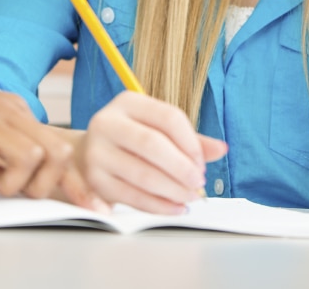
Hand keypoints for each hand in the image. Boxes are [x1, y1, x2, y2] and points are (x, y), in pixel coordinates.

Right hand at [0, 62, 96, 206]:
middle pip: (54, 151)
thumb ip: (2, 135)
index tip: (90, 204)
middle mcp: (4, 110)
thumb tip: (22, 171)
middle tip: (19, 194)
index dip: (76, 179)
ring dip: (14, 184)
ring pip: (28, 156)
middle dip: (47, 184)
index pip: (58, 143)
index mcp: (13, 107)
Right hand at [73, 92, 227, 214]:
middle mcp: (107, 123)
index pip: (168, 117)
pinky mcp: (95, 181)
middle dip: (181, 167)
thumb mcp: (156, 129)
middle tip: (199, 182)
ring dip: (173, 190)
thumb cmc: (130, 141)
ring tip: (190, 196)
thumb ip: (189, 139)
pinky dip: (158, 206)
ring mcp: (97, 152)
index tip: (203, 161)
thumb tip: (221, 149)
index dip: (191, 142)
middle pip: (152, 144)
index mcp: (127, 102)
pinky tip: (174, 207)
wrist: (86, 156)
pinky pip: (132, 197)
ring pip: (143, 174)